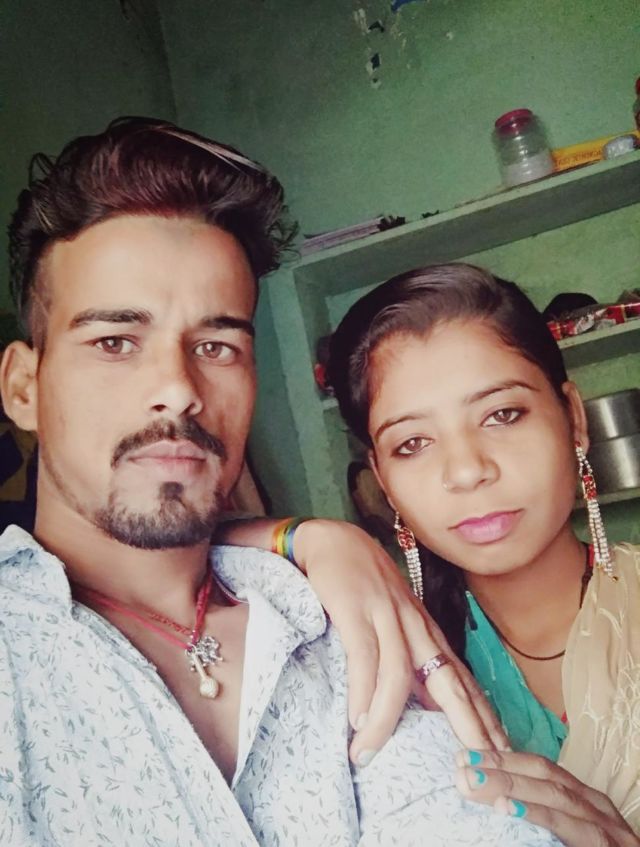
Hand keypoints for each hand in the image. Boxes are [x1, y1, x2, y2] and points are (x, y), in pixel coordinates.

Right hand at [292, 519, 508, 764]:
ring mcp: (386, 614)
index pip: (461, 678)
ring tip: (367, 753)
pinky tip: (356, 718)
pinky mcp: (355, 607)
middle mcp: (414, 624)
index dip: (482, 715)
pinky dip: (361, 690)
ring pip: (398, 674)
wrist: (332, 538)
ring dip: (384, 719)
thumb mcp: (391, 620)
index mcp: (425, 629)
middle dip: (467, 722)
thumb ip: (407, 656)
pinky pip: (363, 656)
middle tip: (479, 762)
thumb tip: (422, 704)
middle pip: (447, 679)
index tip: (502, 751)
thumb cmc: (361, 583)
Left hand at [456, 749, 638, 846]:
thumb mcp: (562, 835)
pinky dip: (539, 815)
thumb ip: (534, 813)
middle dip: (501, 767)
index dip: (502, 759)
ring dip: (511, 785)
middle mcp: (595, 807)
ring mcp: (607, 827)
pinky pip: (572, 829)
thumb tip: (489, 797)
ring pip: (556, 795)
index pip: (540, 768)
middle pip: (545, 775)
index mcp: (583, 800)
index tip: (464, 756)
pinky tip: (509, 808)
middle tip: (461, 766)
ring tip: (475, 782)